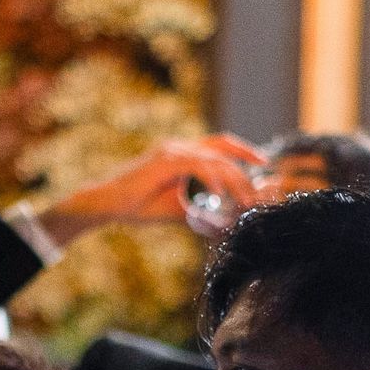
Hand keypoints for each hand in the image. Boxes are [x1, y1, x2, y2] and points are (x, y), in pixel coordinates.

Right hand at [36, 135, 265, 246]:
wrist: (105, 205)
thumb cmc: (136, 206)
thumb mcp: (175, 209)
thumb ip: (199, 211)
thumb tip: (222, 225)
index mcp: (182, 153)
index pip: (221, 144)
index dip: (244, 151)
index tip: (264, 164)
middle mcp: (180, 146)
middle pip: (223, 148)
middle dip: (247, 168)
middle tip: (259, 192)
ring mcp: (172, 151)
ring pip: (215, 159)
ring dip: (234, 180)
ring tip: (244, 200)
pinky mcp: (166, 160)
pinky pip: (198, 166)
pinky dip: (212, 180)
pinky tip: (219, 196)